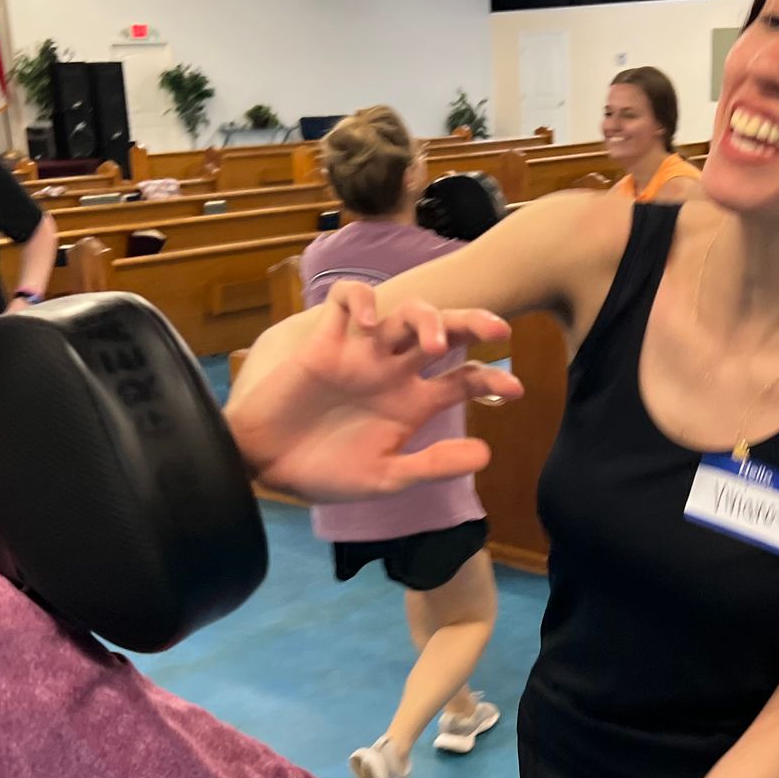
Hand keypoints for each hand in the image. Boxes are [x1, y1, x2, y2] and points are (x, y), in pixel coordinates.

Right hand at [226, 281, 523, 502]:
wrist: (264, 467)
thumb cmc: (324, 473)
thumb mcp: (385, 477)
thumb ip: (433, 465)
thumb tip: (486, 453)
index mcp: (413, 403)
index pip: (464, 379)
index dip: (492, 380)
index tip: (514, 389)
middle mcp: (393, 372)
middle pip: (443, 331)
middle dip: (473, 323)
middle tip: (498, 330)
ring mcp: (361, 354)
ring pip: (404, 312)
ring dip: (425, 317)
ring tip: (432, 344)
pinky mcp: (324, 342)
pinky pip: (346, 301)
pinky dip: (363, 300)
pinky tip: (373, 322)